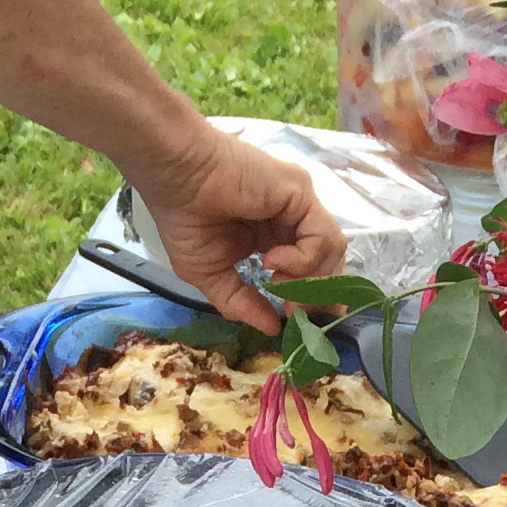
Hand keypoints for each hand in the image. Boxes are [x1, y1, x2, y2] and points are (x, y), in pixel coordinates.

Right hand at [127, 129, 346, 334]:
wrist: (176, 176)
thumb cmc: (184, 217)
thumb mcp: (211, 276)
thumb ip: (242, 303)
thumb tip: (273, 329)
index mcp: (271, 235)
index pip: (310, 269)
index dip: (311, 298)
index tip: (300, 322)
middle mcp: (290, 218)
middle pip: (328, 263)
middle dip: (318, 297)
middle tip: (296, 315)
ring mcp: (298, 203)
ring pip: (331, 251)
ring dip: (310, 281)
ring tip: (278, 287)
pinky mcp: (300, 192)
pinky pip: (322, 236)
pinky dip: (304, 259)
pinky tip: (273, 261)